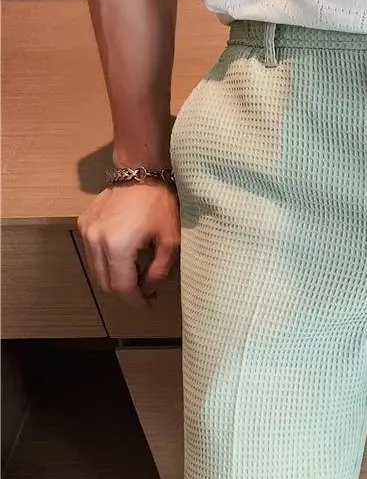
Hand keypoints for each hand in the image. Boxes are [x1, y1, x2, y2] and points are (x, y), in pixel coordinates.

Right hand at [77, 182, 179, 308]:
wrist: (141, 172)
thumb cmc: (160, 204)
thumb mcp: (170, 241)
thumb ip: (158, 270)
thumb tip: (148, 289)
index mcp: (117, 245)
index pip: (121, 287)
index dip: (135, 301)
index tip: (148, 306)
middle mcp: (96, 240)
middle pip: (105, 282)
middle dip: (126, 293)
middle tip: (146, 294)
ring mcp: (86, 231)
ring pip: (96, 270)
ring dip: (116, 279)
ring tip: (138, 277)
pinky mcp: (84, 223)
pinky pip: (93, 253)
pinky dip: (108, 263)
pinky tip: (127, 261)